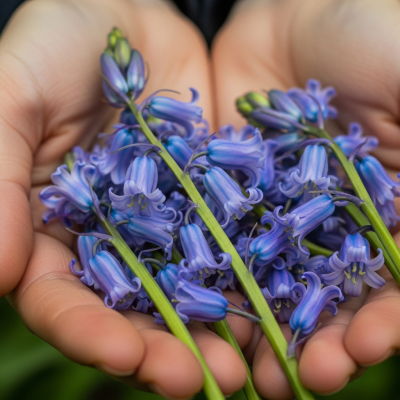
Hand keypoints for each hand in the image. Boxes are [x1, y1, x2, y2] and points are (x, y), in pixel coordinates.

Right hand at [3, 1, 246, 397]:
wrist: (131, 18)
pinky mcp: (213, 204)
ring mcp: (167, 225)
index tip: (120, 354)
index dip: (86, 330)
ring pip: (186, 293)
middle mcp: (113, 238)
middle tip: (197, 382)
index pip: (62, 297)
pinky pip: (231, 250)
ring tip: (241, 368)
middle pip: (131, 311)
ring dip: (210, 333)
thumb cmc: (63, 45)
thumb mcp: (15, 94)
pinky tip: (273, 309)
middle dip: (159, 350)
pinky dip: (248, 282)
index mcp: (56, 226)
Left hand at [212, 0, 399, 397]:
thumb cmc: (380, 37)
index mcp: (390, 213)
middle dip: (321, 341)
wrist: (302, 14)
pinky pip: (223, 251)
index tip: (365, 346)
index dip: (384, 321)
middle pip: (331, 301)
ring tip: (256, 372)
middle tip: (307, 376)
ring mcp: (279, 217)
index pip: (393, 286)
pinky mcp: (231, 201)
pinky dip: (219, 287)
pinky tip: (210, 318)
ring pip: (275, 287)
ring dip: (267, 332)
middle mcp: (335, 227)